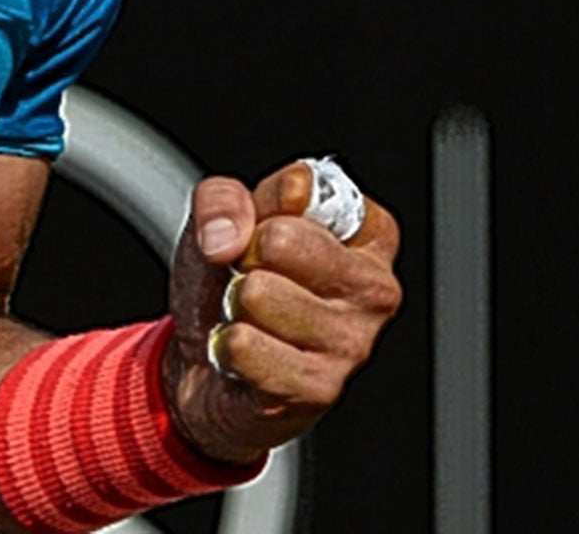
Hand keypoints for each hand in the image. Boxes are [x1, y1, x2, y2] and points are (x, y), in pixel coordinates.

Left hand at [161, 161, 402, 464]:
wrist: (205, 363)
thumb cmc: (229, 282)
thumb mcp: (220, 219)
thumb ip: (224, 199)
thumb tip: (231, 235)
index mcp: (366, 234)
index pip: (305, 191)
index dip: (262, 209)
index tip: (263, 229)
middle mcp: (373, 288)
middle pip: (280, 240)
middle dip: (244, 257)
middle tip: (250, 278)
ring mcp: (353, 342)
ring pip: (258, 294)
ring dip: (234, 305)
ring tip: (249, 317)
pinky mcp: (321, 387)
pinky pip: (245, 345)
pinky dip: (227, 346)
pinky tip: (247, 352)